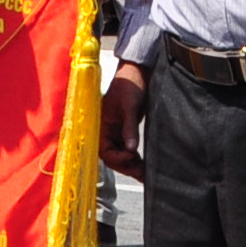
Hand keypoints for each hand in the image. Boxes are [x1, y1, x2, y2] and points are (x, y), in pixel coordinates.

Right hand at [101, 63, 144, 177]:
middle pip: (112, 157)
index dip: (118, 158)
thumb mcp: (129, 106)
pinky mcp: (124, 131)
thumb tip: (130, 148)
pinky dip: (134, 158)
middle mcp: (105, 131)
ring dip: (131, 165)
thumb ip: (129, 127)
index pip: (105, 151)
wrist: (136, 73)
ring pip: (120, 156)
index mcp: (100, 124)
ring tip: (145, 174)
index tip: (132, 157)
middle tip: (141, 173)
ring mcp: (115, 132)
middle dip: (126, 166)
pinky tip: (143, 164)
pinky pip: (126, 149)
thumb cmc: (128, 85)